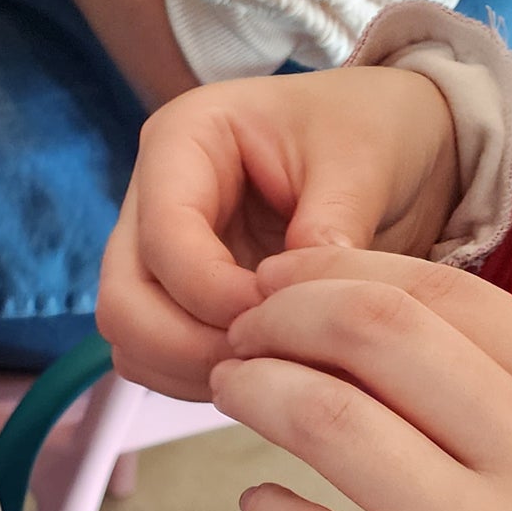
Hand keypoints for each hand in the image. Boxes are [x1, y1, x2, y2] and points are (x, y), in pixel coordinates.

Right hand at [98, 69, 462, 399]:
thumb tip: (297, 303)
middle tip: (264, 360)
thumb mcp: (365, 158)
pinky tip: (259, 371)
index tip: (283, 316)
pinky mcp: (170, 302)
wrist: (388, 144)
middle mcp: (149, 201)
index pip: (164, 237)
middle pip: (122, 302)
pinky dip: (196, 380)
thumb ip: (331, 223)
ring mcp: (152, 256)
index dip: (214, 293)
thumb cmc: (370, 130)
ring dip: (189, 371)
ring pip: (130, 341)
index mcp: (183, 141)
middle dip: (187, 347)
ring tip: (270, 369)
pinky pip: (154, 362)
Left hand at [216, 249, 511, 510]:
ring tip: (230, 392)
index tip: (278, 282)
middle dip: (279, 318)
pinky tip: (261, 505)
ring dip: (254, 390)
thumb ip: (495, 392)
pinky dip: (264, 510)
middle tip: (237, 337)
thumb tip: (355, 316)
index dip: (335, 274)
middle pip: (375, 332)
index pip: (441, 293)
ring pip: (329, 418)